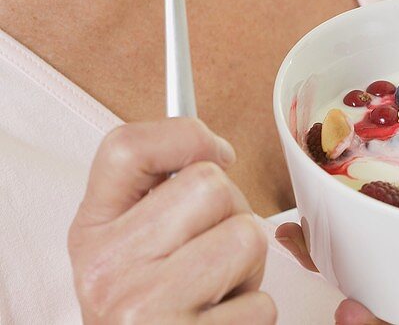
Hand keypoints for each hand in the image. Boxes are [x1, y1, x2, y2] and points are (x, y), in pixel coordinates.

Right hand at [68, 117, 275, 322]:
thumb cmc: (144, 306)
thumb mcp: (126, 243)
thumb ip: (154, 190)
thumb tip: (215, 149)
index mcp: (91, 231)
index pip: (126, 146)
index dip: (186, 136)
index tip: (214, 154)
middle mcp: (107, 269)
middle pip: (211, 185)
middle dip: (231, 213)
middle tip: (210, 249)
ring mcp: (144, 312)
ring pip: (248, 237)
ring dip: (248, 267)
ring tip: (217, 288)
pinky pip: (262, 304)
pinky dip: (252, 314)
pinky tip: (218, 323)